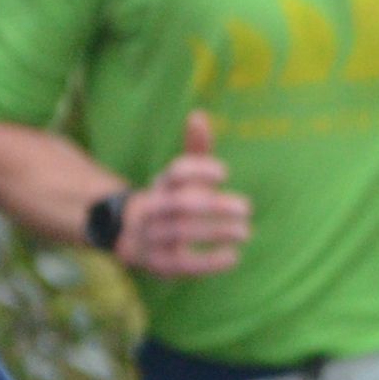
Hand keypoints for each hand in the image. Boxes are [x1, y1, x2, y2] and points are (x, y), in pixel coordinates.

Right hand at [119, 111, 250, 276]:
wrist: (131, 234)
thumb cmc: (170, 198)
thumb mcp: (181, 175)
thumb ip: (195, 148)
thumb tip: (199, 115)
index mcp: (162, 184)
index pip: (176, 172)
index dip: (199, 170)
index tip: (224, 173)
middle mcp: (153, 209)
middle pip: (180, 204)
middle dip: (215, 205)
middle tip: (247, 207)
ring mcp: (152, 237)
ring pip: (181, 233)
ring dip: (215, 232)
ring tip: (245, 231)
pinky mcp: (158, 263)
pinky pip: (180, 264)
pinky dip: (208, 262)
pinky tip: (233, 256)